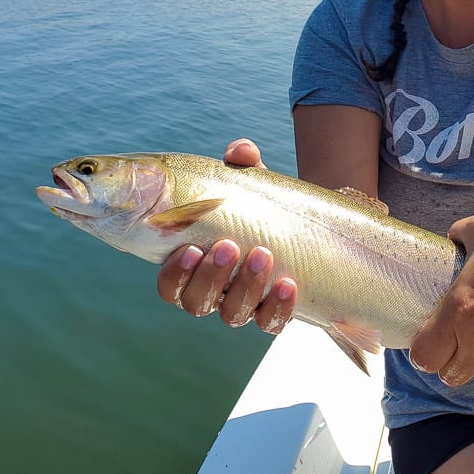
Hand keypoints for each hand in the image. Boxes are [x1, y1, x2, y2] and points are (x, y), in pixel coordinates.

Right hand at [155, 138, 296, 333]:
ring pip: (232, 314)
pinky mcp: (273, 312)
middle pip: (196, 303)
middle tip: (228, 245)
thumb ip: (242, 165)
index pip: (170, 284)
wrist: (303, 228)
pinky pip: (270, 322)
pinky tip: (289, 283)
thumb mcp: (250, 183)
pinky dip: (278, 307)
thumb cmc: (259, 206)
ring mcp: (242, 305)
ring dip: (246, 286)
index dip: (175, 274)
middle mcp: (212, 291)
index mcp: (194, 264)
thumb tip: (241, 151)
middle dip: (211, 277)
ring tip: (263, 253)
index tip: (190, 248)